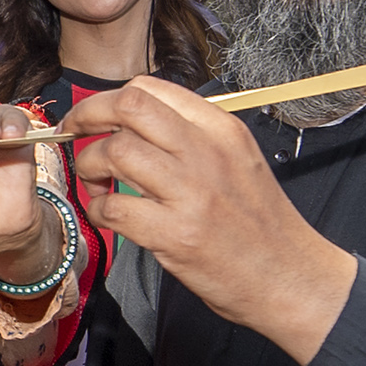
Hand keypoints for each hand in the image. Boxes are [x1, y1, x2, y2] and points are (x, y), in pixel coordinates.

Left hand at [68, 79, 355, 362]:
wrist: (291, 277)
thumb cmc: (260, 223)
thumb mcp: (238, 159)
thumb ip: (193, 137)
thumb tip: (135, 125)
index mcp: (221, 128)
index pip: (150, 89)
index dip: (109, 100)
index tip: (93, 117)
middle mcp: (206, 152)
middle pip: (127, 107)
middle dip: (86, 116)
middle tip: (73, 135)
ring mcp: (191, 193)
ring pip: (114, 152)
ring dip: (89, 166)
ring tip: (95, 185)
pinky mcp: (176, 235)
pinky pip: (113, 209)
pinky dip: (96, 211)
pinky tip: (106, 217)